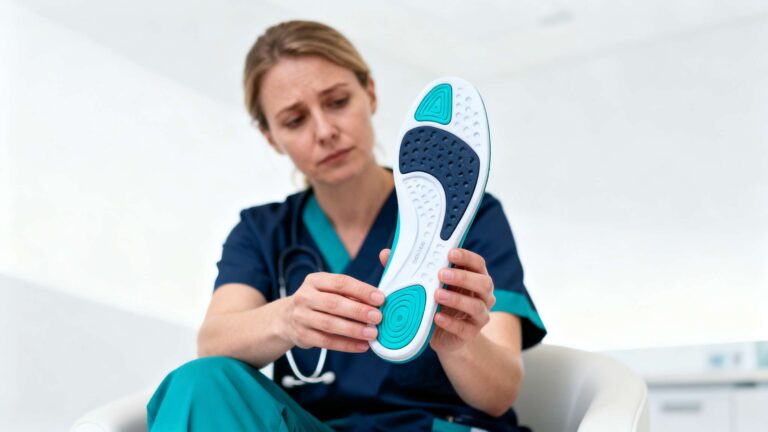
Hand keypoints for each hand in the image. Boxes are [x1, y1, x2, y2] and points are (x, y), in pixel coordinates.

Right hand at [283, 272, 384, 352]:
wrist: (286, 318)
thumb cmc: (318, 302)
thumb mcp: (329, 290)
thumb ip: (350, 294)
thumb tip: (378, 303)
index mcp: (315, 280)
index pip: (340, 282)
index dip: (361, 290)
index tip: (380, 298)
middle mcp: (304, 296)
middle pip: (334, 303)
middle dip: (358, 311)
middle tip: (378, 317)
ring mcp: (301, 317)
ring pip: (329, 324)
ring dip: (354, 330)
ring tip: (372, 333)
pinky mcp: (302, 335)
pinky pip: (326, 342)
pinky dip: (346, 344)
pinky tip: (362, 346)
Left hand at [379, 248, 495, 353]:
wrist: (445, 337)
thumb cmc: (437, 303)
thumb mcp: (426, 286)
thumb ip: (409, 270)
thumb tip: (386, 254)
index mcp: (473, 278)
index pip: (477, 263)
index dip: (466, 257)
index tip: (450, 252)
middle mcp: (482, 295)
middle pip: (483, 282)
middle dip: (463, 277)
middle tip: (440, 274)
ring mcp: (479, 315)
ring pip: (476, 305)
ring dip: (456, 299)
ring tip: (436, 295)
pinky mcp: (472, 334)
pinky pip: (465, 328)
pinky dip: (450, 323)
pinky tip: (437, 317)